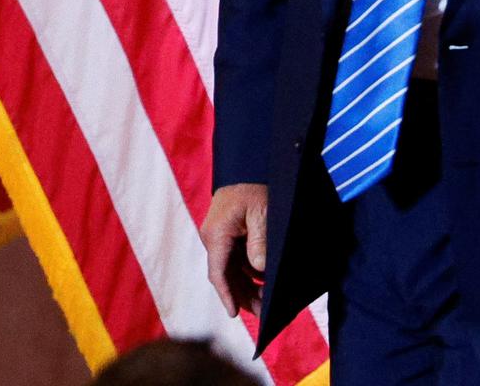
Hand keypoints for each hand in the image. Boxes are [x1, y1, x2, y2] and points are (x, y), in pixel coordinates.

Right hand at [201, 183, 267, 316]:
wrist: (247, 164)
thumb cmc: (254, 186)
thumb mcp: (261, 214)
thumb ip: (259, 242)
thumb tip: (258, 269)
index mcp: (216, 235)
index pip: (218, 273)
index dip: (227, 296)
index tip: (234, 314)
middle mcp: (213, 238)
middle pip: (225, 276)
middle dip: (242, 296)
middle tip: (262, 313)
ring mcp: (219, 236)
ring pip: (231, 270)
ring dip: (246, 286)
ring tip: (266, 301)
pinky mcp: (227, 233)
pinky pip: (235, 259)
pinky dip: (248, 272)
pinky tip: (263, 281)